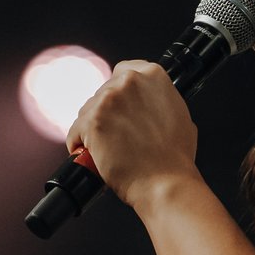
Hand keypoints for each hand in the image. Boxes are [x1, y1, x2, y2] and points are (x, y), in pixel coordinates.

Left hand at [66, 61, 199, 214]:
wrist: (165, 182)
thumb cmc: (174, 157)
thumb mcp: (178, 114)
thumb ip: (158, 99)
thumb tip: (145, 102)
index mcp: (153, 75)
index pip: (123, 71)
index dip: (118, 91)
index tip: (118, 106)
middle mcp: (129, 82)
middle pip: (103, 93)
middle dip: (106, 113)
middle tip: (116, 135)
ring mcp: (108, 100)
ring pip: (87, 111)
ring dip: (92, 129)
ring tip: (107, 149)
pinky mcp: (92, 121)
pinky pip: (76, 131)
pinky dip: (80, 145)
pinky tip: (92, 155)